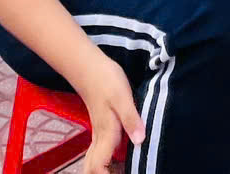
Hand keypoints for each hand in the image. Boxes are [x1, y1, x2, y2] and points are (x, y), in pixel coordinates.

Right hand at [69, 51, 144, 173]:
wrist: (89, 66)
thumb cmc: (106, 79)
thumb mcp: (122, 96)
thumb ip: (131, 118)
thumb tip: (140, 141)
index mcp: (106, 134)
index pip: (98, 168)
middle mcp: (99, 138)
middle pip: (92, 169)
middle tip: (124, 173)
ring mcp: (98, 133)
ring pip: (94, 161)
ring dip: (105, 171)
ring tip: (124, 169)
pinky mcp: (100, 127)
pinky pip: (99, 152)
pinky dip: (106, 162)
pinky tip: (121, 158)